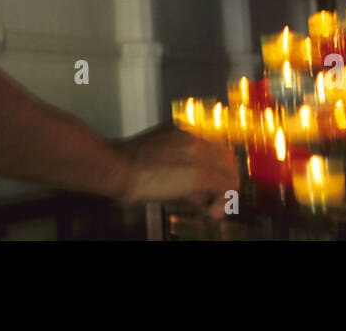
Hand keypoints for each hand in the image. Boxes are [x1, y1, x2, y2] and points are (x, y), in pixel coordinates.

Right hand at [110, 124, 239, 219]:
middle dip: (225, 179)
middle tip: (216, 200)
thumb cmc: (124, 165)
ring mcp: (198, 153)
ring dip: (225, 191)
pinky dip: (224, 201)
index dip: (214, 169)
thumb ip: (176, 169)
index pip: (212, 148)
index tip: (208, 187)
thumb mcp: (154, 159)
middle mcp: (194, 138)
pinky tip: (213, 213)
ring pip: (229, 170)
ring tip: (215, 209)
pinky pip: (226, 185)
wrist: (115, 166)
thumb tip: (193, 190)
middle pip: (226, 157)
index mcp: (181, 132)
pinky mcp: (200, 172)